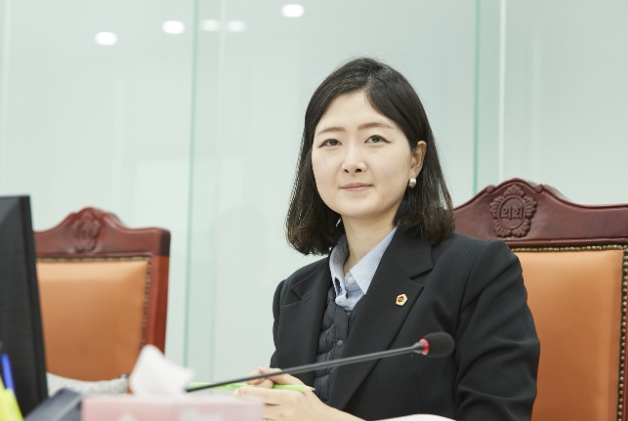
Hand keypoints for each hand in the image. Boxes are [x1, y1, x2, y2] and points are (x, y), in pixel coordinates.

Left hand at [235, 368, 361, 420]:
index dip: (248, 392)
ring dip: (252, 407)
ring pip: (258, 414)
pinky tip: (264, 409)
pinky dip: (259, 414)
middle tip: (237, 395)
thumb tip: (260, 369)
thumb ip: (278, 375)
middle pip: (256, 406)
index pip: (263, 395)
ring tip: (254, 400)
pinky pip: (264, 419)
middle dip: (245, 400)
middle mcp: (284, 412)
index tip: (239, 389)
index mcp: (290, 398)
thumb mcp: (297, 384)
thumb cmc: (308, 402)